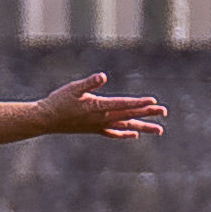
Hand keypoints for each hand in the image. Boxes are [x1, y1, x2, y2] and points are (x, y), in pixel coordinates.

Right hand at [36, 74, 166, 138]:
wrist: (45, 120)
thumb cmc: (58, 101)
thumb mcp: (73, 88)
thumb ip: (88, 83)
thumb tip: (102, 77)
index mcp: (98, 107)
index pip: (124, 105)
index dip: (139, 103)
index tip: (153, 102)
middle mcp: (102, 119)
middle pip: (129, 115)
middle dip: (148, 113)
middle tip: (165, 112)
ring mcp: (99, 126)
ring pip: (126, 126)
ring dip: (143, 127)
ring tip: (159, 130)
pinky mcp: (94, 129)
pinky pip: (114, 132)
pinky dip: (125, 133)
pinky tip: (134, 134)